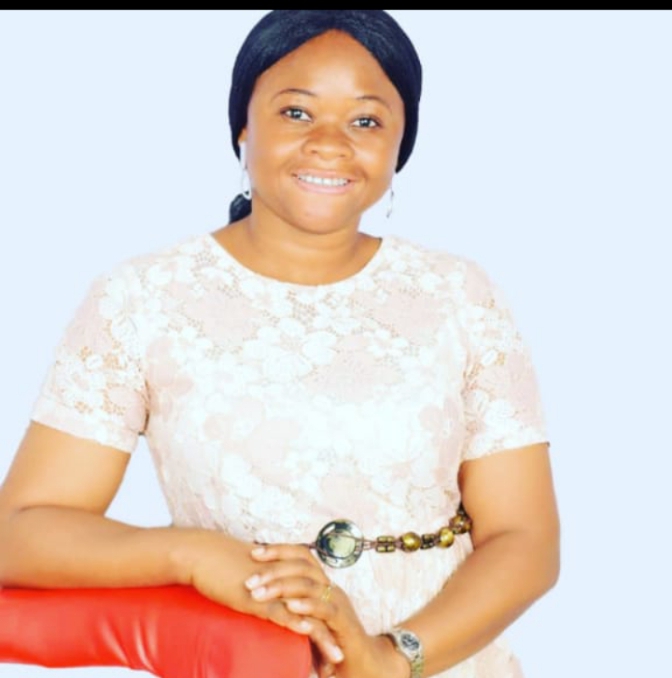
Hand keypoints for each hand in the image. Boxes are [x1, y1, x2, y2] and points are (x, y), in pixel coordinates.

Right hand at [181, 530, 338, 656]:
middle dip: (330, 637)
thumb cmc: (224, 568)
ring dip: (321, 639)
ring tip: (334, 660)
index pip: (314, 605)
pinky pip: (279, 610)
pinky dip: (296, 621)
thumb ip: (265, 595)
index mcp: (287, 579)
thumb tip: (269, 610)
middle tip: (340, 659)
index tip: (334, 649)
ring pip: (305, 615)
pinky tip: (309, 630)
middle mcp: (286, 582)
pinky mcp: (256, 595)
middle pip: (317, 611)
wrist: (203, 554)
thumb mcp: (251, 582)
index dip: (324, 627)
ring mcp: (272, 588)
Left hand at [245, 543, 345, 668]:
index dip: (278, 550)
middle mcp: (329, 587)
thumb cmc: (327, 639)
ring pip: (310, 584)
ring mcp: (338, 602)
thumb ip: (288, 604)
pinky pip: (325, 609)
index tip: (253, 553)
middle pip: (302, 565)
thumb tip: (257, 592)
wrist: (361, 664)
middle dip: (273, 570)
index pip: (301, 554)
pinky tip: (289, 607)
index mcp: (321, 582)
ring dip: (281, 587)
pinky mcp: (343, 622)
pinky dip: (306, 606)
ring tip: (258, 594)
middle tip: (249, 581)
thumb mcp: (305, 617)